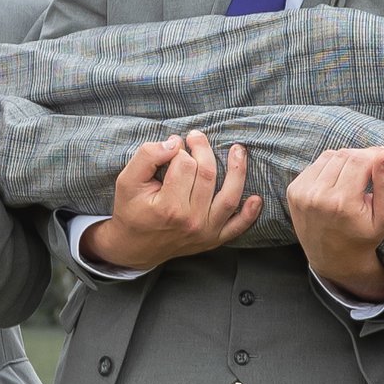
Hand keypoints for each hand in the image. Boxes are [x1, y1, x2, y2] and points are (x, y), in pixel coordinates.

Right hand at [80, 131, 260, 271]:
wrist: (134, 247)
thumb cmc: (131, 210)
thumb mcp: (127, 180)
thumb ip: (147, 157)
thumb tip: (174, 142)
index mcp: (168, 206)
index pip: (184, 166)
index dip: (179, 149)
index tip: (173, 146)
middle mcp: (190, 220)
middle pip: (208, 175)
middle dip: (204, 150)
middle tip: (197, 137)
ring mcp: (205, 232)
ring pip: (229, 196)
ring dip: (238, 171)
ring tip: (238, 150)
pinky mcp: (213, 239)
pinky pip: (237, 227)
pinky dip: (250, 214)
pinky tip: (256, 198)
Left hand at [287, 146, 383, 301]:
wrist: (334, 258)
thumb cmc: (365, 236)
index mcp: (342, 203)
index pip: (360, 159)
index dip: (374, 155)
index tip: (382, 160)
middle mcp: (318, 196)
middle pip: (344, 155)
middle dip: (361, 158)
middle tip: (370, 174)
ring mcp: (302, 193)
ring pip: (330, 156)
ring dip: (345, 162)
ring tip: (353, 181)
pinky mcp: (293, 191)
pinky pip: (316, 164)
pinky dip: (329, 168)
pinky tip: (336, 186)